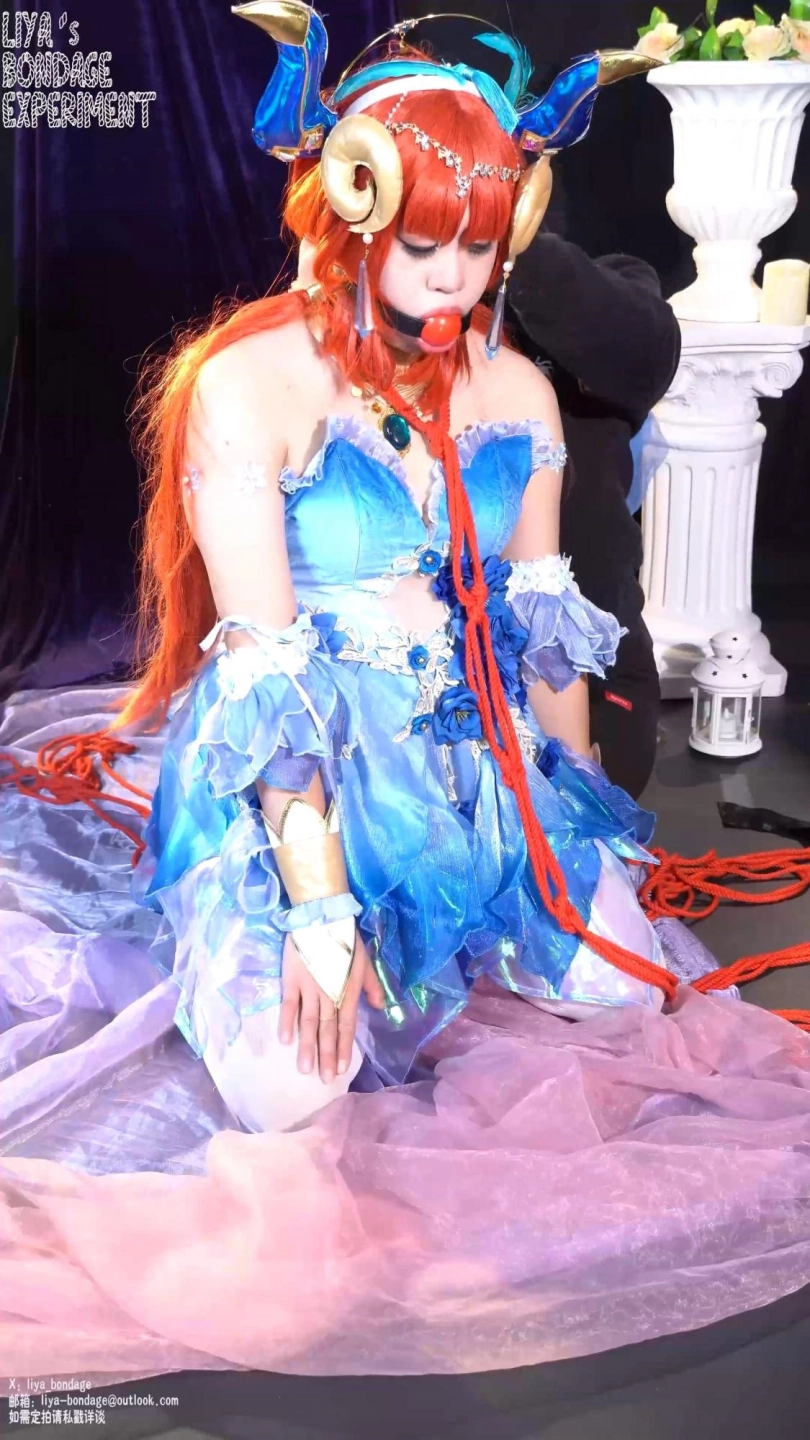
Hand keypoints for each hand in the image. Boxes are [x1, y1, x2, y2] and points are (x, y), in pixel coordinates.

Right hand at [279, 929, 385, 1083]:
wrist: (321, 917)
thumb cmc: (345, 939)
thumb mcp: (365, 962)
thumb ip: (372, 986)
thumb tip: (379, 1008)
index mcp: (348, 991)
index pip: (346, 1026)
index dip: (344, 1047)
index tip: (340, 1070)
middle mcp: (329, 994)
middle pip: (328, 1030)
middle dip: (327, 1056)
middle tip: (323, 1080)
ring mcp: (309, 989)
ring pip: (309, 1023)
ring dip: (308, 1047)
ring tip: (305, 1069)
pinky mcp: (292, 980)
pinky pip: (289, 1005)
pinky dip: (287, 1023)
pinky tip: (285, 1041)